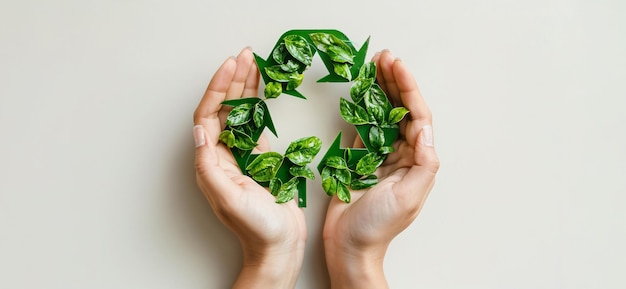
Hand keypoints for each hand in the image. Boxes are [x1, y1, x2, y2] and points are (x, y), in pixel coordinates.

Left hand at [193, 47, 305, 288]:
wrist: (279, 247)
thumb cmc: (256, 228)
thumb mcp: (230, 198)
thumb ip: (211, 165)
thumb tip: (200, 131)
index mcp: (210, 163)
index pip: (209, 116)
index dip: (218, 89)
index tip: (232, 66)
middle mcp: (222, 156)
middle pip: (224, 109)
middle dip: (233, 80)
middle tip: (245, 55)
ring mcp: (241, 156)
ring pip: (241, 114)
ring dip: (246, 88)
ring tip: (254, 63)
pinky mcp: (260, 159)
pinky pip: (256, 125)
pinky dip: (259, 105)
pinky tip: (262, 91)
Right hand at [323, 50, 439, 288]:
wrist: (348, 246)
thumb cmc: (379, 226)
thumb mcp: (408, 197)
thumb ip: (422, 163)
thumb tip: (425, 130)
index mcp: (417, 161)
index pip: (417, 116)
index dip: (408, 89)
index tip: (397, 66)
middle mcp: (402, 154)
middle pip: (401, 109)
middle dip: (395, 81)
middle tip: (384, 57)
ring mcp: (381, 154)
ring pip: (383, 113)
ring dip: (380, 89)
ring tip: (374, 64)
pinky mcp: (360, 157)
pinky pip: (365, 126)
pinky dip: (363, 107)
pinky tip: (362, 91)